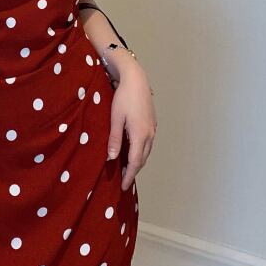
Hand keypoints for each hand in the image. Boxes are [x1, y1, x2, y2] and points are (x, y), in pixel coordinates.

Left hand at [106, 66, 156, 190]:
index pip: (135, 162)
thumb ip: (114, 139)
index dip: (129, 175)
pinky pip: (147, 143)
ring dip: (137, 161)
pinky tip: (132, 150)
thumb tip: (112, 158)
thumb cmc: (123, 97)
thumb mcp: (115, 118)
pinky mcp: (152, 123)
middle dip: (133, 171)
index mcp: (140, 135)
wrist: (136, 79)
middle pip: (142, 159)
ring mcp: (152, 129)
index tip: (123, 186)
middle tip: (123, 180)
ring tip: (127, 168)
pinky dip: (140, 151)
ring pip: (146, 151)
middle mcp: (149, 134)